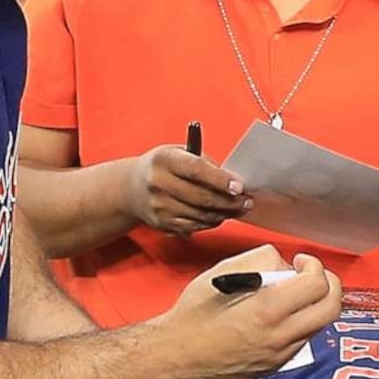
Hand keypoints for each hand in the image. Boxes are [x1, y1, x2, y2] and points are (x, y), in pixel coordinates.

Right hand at [119, 144, 252, 237]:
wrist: (131, 189)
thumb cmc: (162, 167)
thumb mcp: (179, 153)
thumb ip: (204, 163)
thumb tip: (232, 179)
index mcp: (164, 159)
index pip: (196, 170)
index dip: (220, 180)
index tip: (239, 186)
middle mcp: (158, 183)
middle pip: (201, 197)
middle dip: (229, 201)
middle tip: (247, 201)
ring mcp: (159, 206)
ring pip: (201, 215)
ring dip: (224, 214)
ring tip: (238, 208)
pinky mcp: (162, 223)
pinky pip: (194, 226)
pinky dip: (211, 222)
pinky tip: (220, 215)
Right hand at [152, 246, 342, 378]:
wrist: (176, 354)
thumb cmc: (195, 311)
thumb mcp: (222, 272)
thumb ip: (260, 261)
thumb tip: (285, 265)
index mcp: (266, 310)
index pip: (317, 285)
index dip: (314, 266)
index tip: (300, 261)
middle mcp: (280, 336)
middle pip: (331, 309)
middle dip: (329, 285)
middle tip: (311, 275)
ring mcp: (280, 356)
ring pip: (320, 326)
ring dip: (316, 305)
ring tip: (294, 294)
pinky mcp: (275, 366)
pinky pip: (303, 340)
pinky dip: (302, 322)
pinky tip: (281, 314)